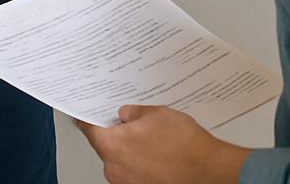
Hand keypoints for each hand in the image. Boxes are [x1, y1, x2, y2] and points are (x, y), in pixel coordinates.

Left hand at [77, 106, 247, 183]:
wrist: (207, 170)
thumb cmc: (183, 144)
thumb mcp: (155, 114)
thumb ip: (133, 113)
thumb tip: (125, 115)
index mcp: (113, 146)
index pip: (88, 130)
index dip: (85, 118)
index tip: (81, 113)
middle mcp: (115, 169)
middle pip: (105, 146)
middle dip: (115, 132)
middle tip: (130, 120)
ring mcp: (127, 183)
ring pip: (119, 159)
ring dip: (129, 148)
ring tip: (151, 136)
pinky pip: (131, 171)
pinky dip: (138, 161)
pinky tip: (156, 150)